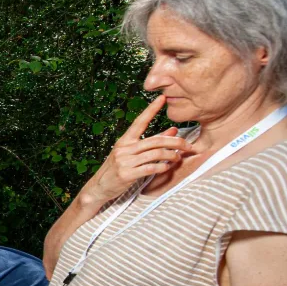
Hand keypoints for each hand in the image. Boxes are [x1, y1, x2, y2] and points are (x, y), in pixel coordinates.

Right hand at [83, 95, 203, 204]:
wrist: (99, 187)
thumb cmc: (117, 169)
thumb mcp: (131, 153)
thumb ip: (152, 142)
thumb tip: (173, 130)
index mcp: (124, 141)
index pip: (140, 122)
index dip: (151, 109)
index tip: (162, 98)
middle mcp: (124, 149)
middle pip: (155, 140)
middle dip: (175, 142)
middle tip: (188, 145)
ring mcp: (125, 161)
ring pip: (155, 154)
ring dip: (171, 155)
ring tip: (178, 157)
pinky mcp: (127, 174)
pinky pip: (150, 168)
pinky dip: (162, 167)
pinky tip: (166, 167)